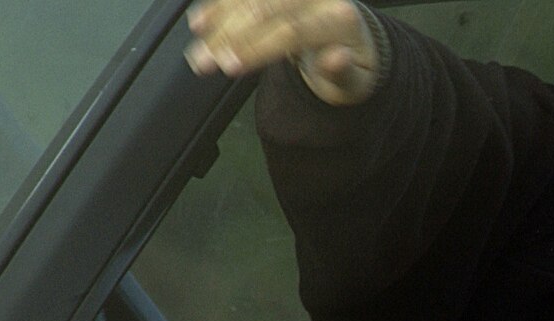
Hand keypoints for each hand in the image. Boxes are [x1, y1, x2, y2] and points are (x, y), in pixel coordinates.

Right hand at [185, 0, 381, 105]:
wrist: (352, 39)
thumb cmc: (352, 65)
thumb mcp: (356, 80)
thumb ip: (344, 72)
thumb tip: (335, 58)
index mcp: (339, 18)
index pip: (292, 30)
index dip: (257, 47)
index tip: (229, 66)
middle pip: (265, 8)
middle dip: (230, 35)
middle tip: (204, 61)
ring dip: (218, 21)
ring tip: (197, 50)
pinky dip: (220, 6)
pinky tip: (200, 21)